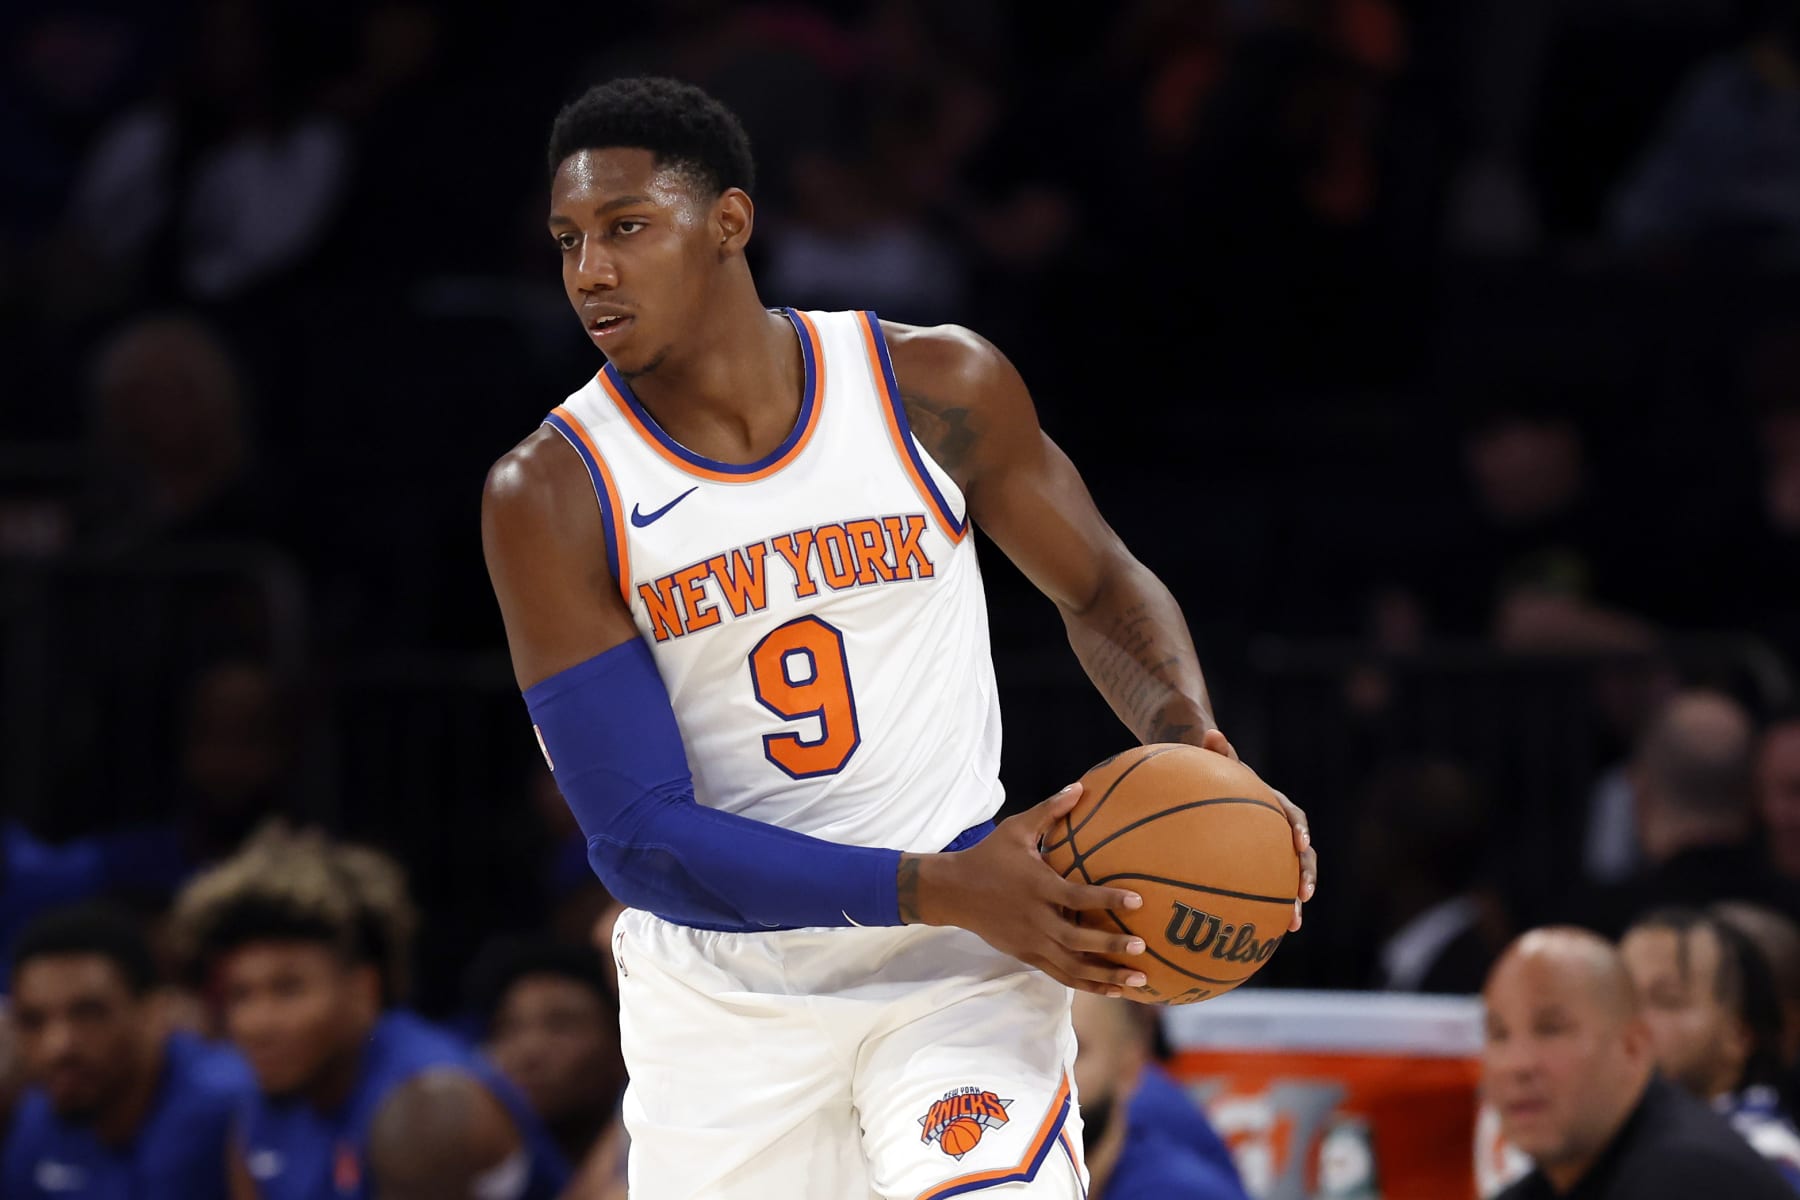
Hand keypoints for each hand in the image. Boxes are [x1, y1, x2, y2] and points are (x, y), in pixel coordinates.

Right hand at [904, 784, 1150, 995]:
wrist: (953, 891)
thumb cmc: (989, 855)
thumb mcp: (1016, 829)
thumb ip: (1050, 811)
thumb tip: (1080, 787)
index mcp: (1037, 886)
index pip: (1077, 897)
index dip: (1107, 900)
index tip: (1138, 902)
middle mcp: (1035, 918)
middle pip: (1077, 939)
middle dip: (1110, 946)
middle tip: (1141, 947)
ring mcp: (1030, 941)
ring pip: (1072, 966)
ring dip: (1105, 975)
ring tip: (1138, 981)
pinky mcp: (1026, 955)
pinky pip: (1061, 974)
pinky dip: (1087, 984)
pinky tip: (1112, 988)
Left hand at [1201, 729, 1316, 931]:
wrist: (1209, 780)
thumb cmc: (1211, 769)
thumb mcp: (1213, 757)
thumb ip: (1216, 750)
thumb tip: (1210, 733)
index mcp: (1273, 804)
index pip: (1293, 815)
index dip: (1299, 829)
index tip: (1299, 844)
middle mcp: (1279, 830)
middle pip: (1302, 854)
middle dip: (1306, 875)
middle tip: (1303, 896)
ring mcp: (1271, 850)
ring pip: (1290, 877)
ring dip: (1293, 901)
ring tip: (1292, 925)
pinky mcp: (1258, 866)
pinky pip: (1265, 888)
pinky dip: (1264, 908)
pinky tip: (1255, 933)